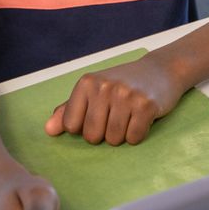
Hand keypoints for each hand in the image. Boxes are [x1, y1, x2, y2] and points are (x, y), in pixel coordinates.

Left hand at [44, 54, 186, 145]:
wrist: (160, 70)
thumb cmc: (122, 83)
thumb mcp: (93, 90)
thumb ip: (69, 109)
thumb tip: (48, 130)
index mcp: (87, 83)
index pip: (71, 125)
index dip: (83, 127)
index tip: (96, 115)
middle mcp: (104, 87)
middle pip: (92, 136)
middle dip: (103, 134)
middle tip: (115, 116)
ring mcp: (125, 95)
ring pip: (113, 139)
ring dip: (121, 135)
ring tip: (128, 116)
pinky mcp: (146, 106)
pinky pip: (133, 138)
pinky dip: (137, 134)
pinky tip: (141, 118)